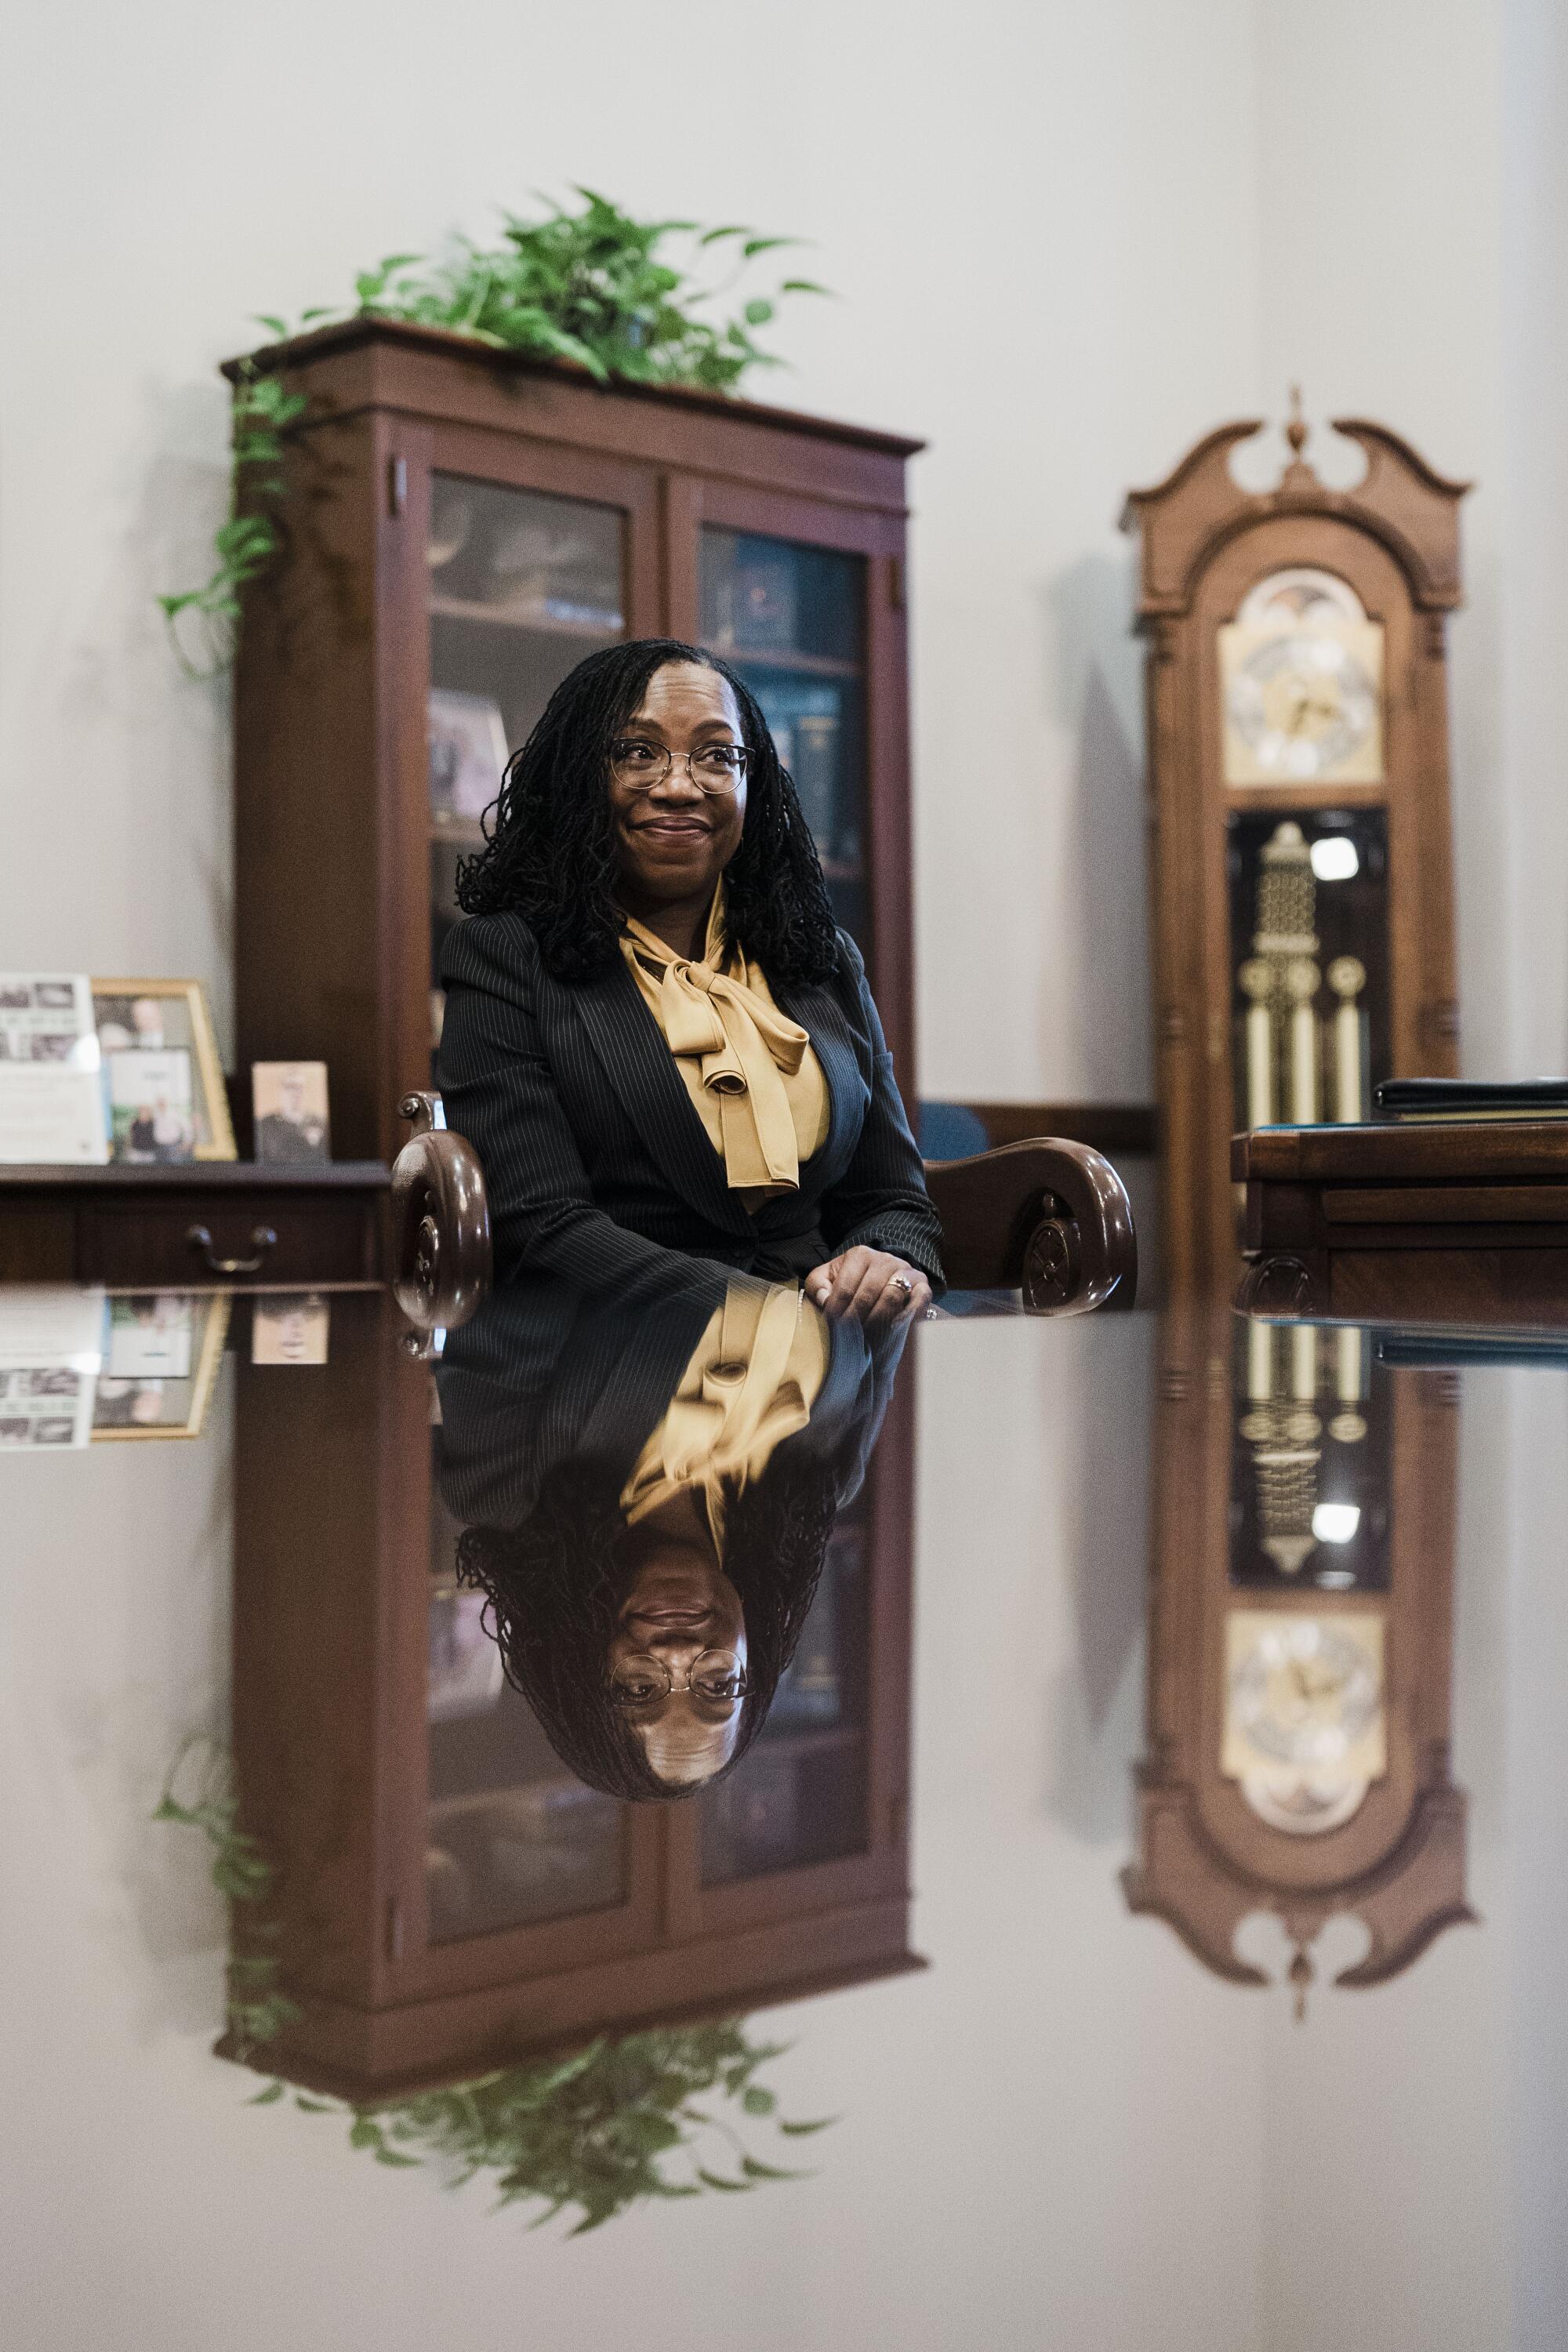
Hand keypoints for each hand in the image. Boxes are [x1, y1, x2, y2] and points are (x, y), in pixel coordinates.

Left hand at [804, 1247, 931, 1327]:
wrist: (879, 1287)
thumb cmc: (849, 1287)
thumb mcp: (826, 1281)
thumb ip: (818, 1287)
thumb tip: (826, 1300)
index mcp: (860, 1254)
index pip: (845, 1288)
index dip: (836, 1312)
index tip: (831, 1330)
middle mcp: (885, 1259)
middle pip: (868, 1294)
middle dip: (856, 1320)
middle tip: (847, 1339)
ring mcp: (907, 1270)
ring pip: (892, 1296)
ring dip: (877, 1321)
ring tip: (866, 1339)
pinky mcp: (923, 1286)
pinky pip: (919, 1298)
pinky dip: (907, 1315)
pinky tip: (892, 1329)